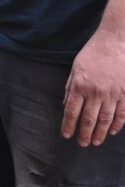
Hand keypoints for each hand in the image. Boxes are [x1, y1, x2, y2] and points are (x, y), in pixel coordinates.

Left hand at [62, 29, 124, 146]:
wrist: (114, 43)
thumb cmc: (92, 54)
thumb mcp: (75, 69)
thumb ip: (70, 88)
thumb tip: (66, 106)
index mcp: (80, 86)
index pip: (72, 111)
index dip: (68, 125)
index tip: (66, 134)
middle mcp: (96, 92)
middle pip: (89, 119)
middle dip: (84, 133)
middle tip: (82, 144)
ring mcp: (113, 93)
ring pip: (106, 119)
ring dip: (100, 133)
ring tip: (96, 142)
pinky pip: (122, 113)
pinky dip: (117, 124)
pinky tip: (112, 131)